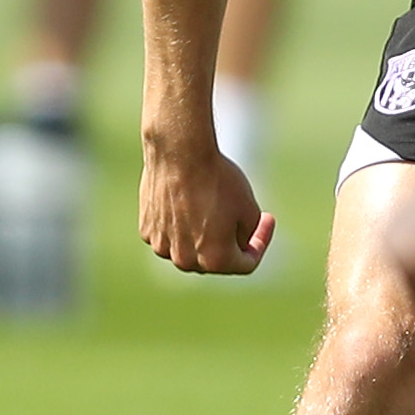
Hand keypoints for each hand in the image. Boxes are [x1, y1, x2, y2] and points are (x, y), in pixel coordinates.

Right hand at [139, 126, 275, 276]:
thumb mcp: (248, 208)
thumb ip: (247, 235)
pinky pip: (169, 235)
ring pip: (190, 248)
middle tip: (239, 213)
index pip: (246, 263)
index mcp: (216, 260)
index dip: (261, 242)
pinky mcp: (147, 231)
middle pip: (216, 259)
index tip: (267, 218)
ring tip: (209, 204)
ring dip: (203, 234)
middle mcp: (186, 261)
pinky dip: (180, 225)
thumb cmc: (218, 179)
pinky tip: (185, 199)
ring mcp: (163, 247)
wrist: (179, 151)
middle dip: (230, 240)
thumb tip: (238, 245)